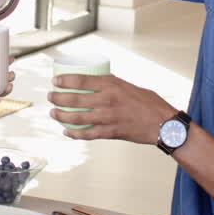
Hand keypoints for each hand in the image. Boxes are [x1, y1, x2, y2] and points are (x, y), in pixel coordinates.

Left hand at [47, 74, 176, 143]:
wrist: (163, 123)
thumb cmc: (148, 103)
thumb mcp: (129, 86)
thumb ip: (112, 86)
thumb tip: (96, 84)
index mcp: (112, 85)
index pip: (81, 80)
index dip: (65, 81)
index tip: (55, 81)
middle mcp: (107, 100)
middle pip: (74, 99)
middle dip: (58, 98)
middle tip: (50, 97)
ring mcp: (108, 117)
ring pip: (77, 117)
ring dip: (61, 116)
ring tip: (53, 113)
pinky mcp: (111, 132)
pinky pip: (87, 134)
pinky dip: (75, 134)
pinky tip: (67, 132)